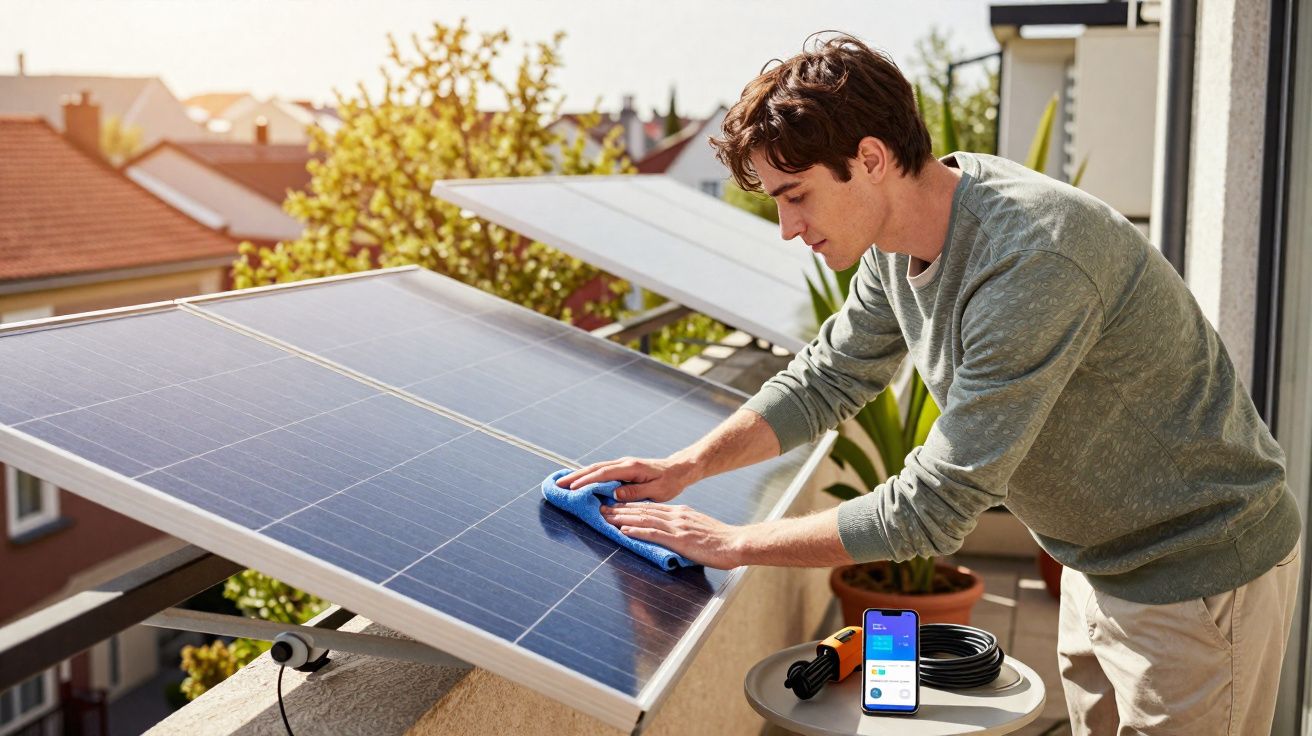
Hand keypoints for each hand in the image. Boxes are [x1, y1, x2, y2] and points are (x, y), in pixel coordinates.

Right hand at [556, 455, 695, 502]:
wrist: (678, 469)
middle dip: (575, 476)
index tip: (572, 488)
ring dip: (579, 475)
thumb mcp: (657, 491)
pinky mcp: (622, 468)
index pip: (604, 474)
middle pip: (595, 468)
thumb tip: (614, 495)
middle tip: (558, 485)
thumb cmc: (670, 482)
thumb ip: (636, 492)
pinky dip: (588, 474)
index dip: (586, 481)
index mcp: (631, 467)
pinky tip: (579, 480)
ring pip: (596, 468)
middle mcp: (624, 463)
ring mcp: (622, 464)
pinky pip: (602, 470)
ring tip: (562, 483)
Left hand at [600, 502, 743, 569]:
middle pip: (643, 510)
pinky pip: (654, 533)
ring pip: (644, 519)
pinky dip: (637, 531)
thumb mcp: (698, 528)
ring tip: (606, 518)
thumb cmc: (720, 540)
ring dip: (623, 518)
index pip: (650, 508)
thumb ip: (682, 528)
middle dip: (620, 510)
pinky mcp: (679, 539)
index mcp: (680, 513)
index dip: (630, 506)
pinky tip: (625, 531)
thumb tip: (670, 533)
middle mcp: (676, 516)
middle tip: (602, 509)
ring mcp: (677, 526)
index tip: (615, 506)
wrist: (735, 543)